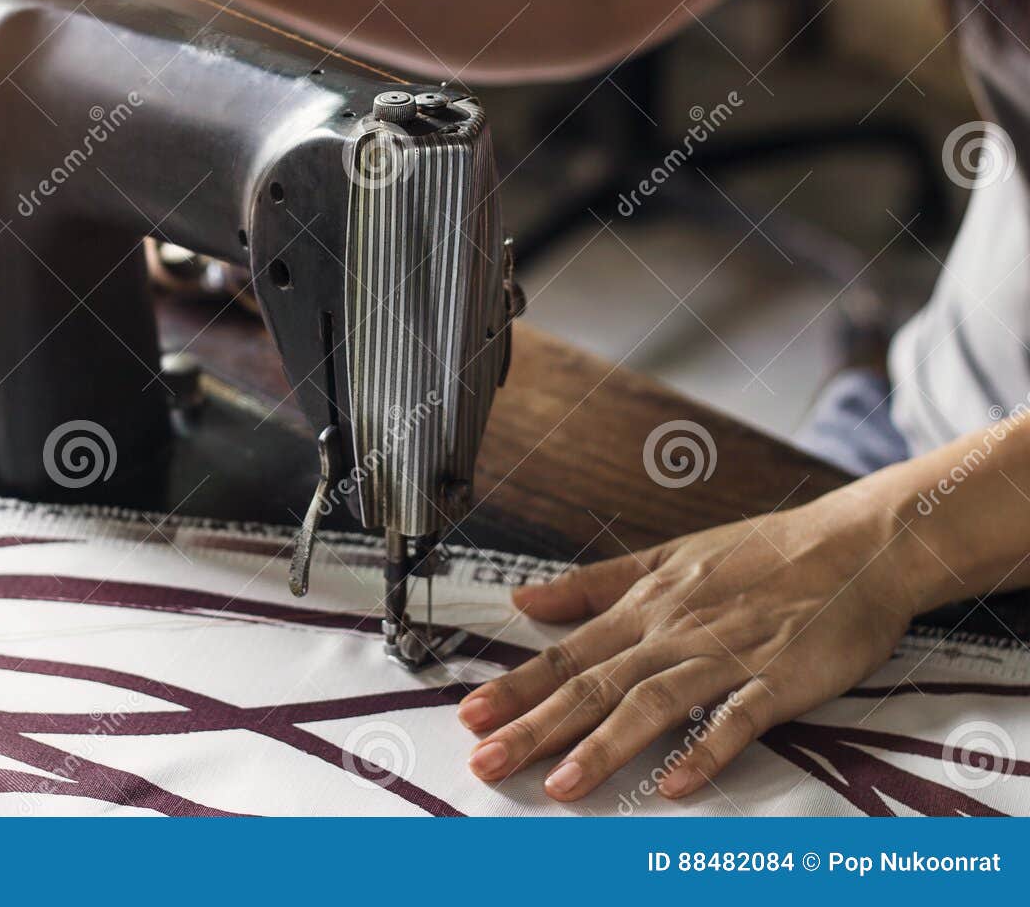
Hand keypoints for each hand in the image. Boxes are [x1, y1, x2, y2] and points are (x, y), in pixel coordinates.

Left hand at [459, 492, 923, 801]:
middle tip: (488, 760)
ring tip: (560, 784)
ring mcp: (726, 656)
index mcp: (646, 606)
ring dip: (604, 746)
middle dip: (535, 725)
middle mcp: (675, 632)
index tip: (470, 715)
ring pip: (652, 703)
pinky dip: (704, 749)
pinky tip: (673, 783)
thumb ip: (593, 585)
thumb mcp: (666, 556)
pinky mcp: (779, 679)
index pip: (567, 653)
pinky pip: (736, 719)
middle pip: (594, 684)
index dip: (517, 686)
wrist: (858, 545)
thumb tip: (526, 598)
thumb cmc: (763, 554)